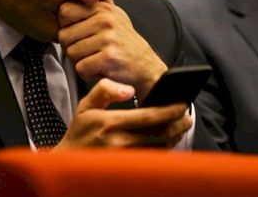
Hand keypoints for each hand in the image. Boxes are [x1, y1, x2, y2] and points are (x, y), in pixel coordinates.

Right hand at [55, 78, 190, 148]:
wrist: (70, 160)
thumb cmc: (80, 131)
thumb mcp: (86, 105)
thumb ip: (105, 90)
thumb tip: (128, 89)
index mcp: (110, 124)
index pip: (148, 117)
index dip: (168, 111)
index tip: (181, 104)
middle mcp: (119, 143)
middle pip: (158, 134)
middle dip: (177, 125)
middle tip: (187, 117)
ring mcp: (124, 158)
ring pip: (158, 148)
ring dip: (174, 137)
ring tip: (181, 126)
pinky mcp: (127, 168)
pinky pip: (152, 158)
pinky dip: (164, 148)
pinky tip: (169, 139)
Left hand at [58, 0, 166, 97]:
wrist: (147, 67)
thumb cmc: (125, 44)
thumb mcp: (114, 18)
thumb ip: (94, 8)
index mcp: (103, 8)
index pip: (65, 10)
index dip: (66, 26)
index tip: (77, 35)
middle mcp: (105, 20)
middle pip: (64, 35)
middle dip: (71, 48)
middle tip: (87, 52)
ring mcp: (108, 38)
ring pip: (71, 52)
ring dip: (79, 62)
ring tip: (95, 60)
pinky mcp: (109, 57)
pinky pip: (81, 68)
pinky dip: (87, 74)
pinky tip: (99, 69)